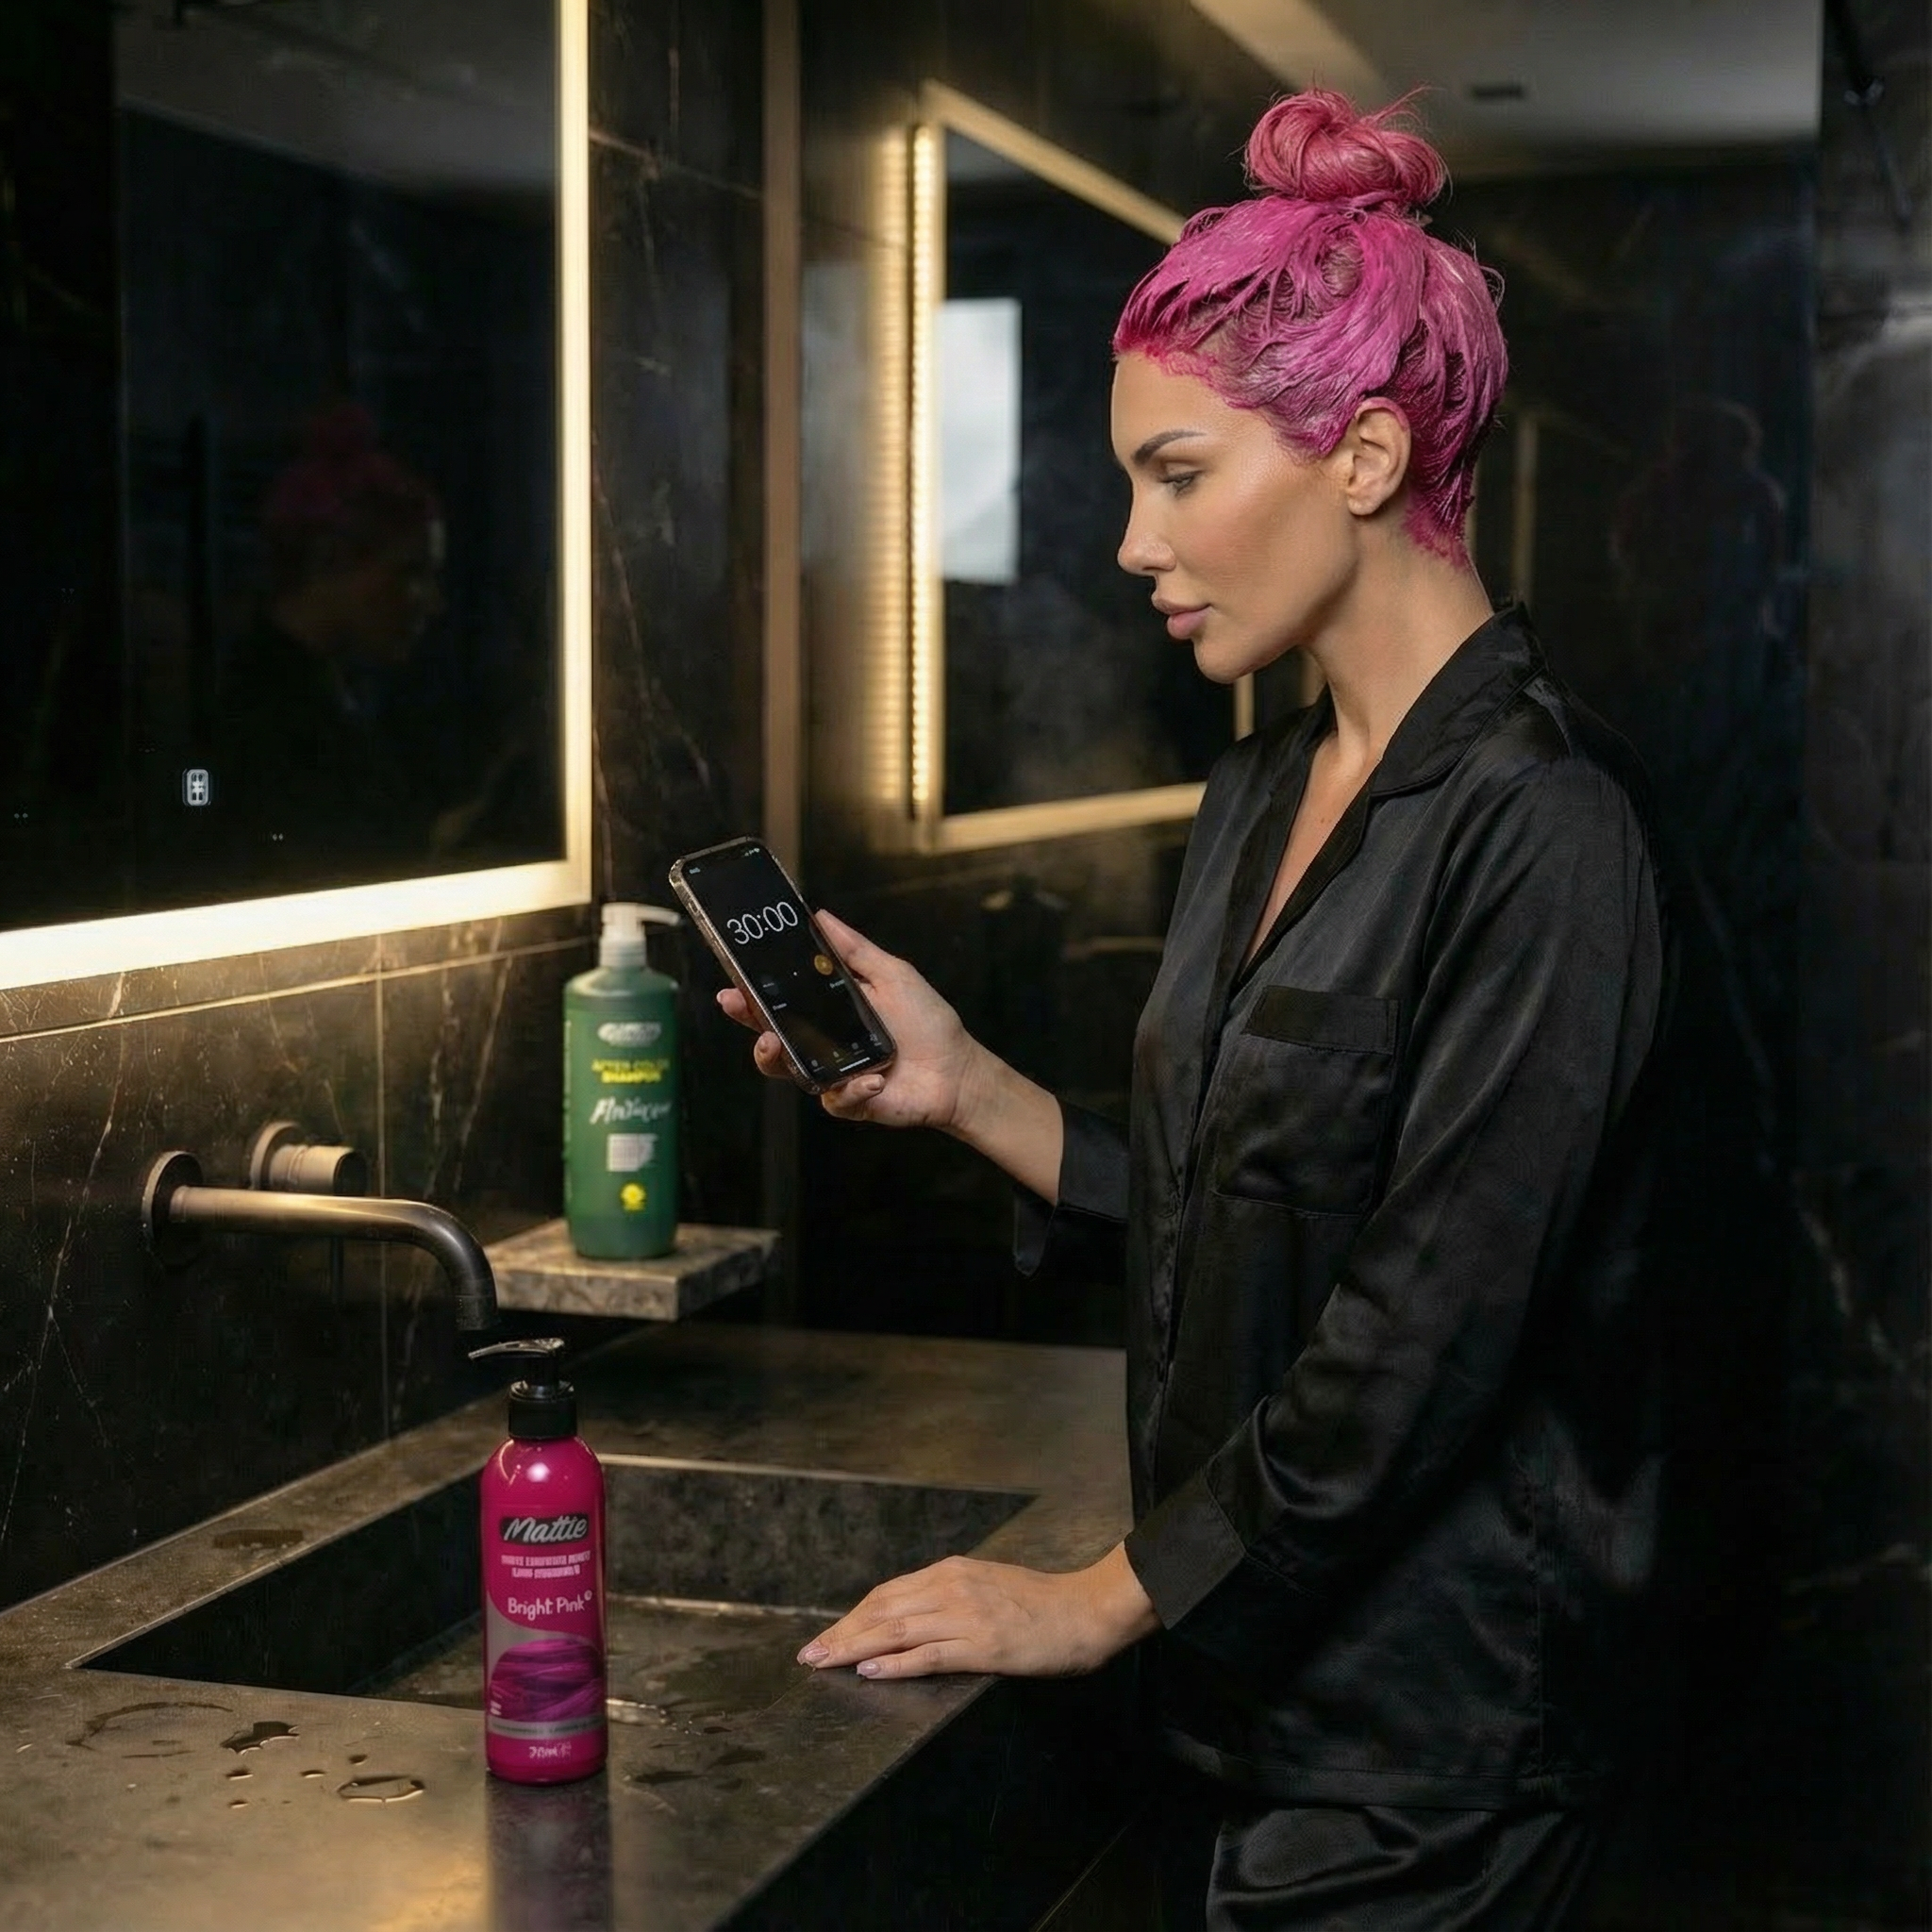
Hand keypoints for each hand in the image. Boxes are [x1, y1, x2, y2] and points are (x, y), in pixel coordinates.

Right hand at [717, 910, 984, 1131]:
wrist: (957, 1070)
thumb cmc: (926, 1020)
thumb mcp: (892, 975)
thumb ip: (855, 950)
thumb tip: (819, 916)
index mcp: (827, 1010)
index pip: (780, 1000)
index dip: (752, 992)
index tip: (732, 980)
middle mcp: (822, 1042)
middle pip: (771, 1034)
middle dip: (749, 1021)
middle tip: (737, 1005)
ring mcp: (831, 1074)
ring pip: (787, 1070)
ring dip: (775, 1057)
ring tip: (773, 1043)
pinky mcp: (849, 1102)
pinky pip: (835, 1098)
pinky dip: (852, 1089)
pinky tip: (873, 1079)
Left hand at [794, 1543, 1158, 1680]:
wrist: (1085, 1610)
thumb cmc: (1040, 1603)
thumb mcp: (988, 1585)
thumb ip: (951, 1595)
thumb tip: (914, 1614)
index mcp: (952, 1571)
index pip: (888, 1594)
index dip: (853, 1616)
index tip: (828, 1636)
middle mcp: (952, 1587)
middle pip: (883, 1611)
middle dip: (842, 1633)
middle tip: (810, 1655)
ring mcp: (966, 1615)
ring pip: (897, 1630)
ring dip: (854, 1647)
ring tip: (824, 1663)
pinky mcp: (983, 1645)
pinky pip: (930, 1655)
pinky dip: (896, 1664)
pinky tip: (870, 1672)